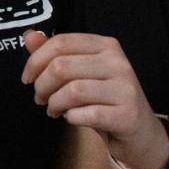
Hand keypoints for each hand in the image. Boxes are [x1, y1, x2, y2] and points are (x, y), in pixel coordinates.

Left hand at [21, 31, 168, 168]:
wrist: (140, 132)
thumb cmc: (106, 101)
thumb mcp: (82, 74)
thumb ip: (56, 54)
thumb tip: (30, 36)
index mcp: (107, 47)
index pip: (61, 43)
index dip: (35, 61)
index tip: (28, 78)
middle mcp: (120, 64)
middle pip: (62, 67)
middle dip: (42, 86)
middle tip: (41, 98)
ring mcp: (126, 89)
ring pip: (72, 91)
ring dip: (55, 104)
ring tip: (54, 110)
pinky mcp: (127, 114)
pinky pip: (86, 114)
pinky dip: (72, 118)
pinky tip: (73, 119)